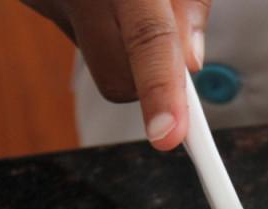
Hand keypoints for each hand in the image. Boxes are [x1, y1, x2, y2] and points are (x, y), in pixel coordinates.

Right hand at [21, 0, 211, 149]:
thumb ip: (188, 5)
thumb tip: (190, 63)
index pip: (146, 38)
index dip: (160, 91)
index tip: (169, 136)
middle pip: (115, 77)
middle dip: (147, 83)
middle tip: (173, 54)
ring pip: (98, 55)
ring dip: (120, 38)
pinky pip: (77, 32)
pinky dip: (97, 20)